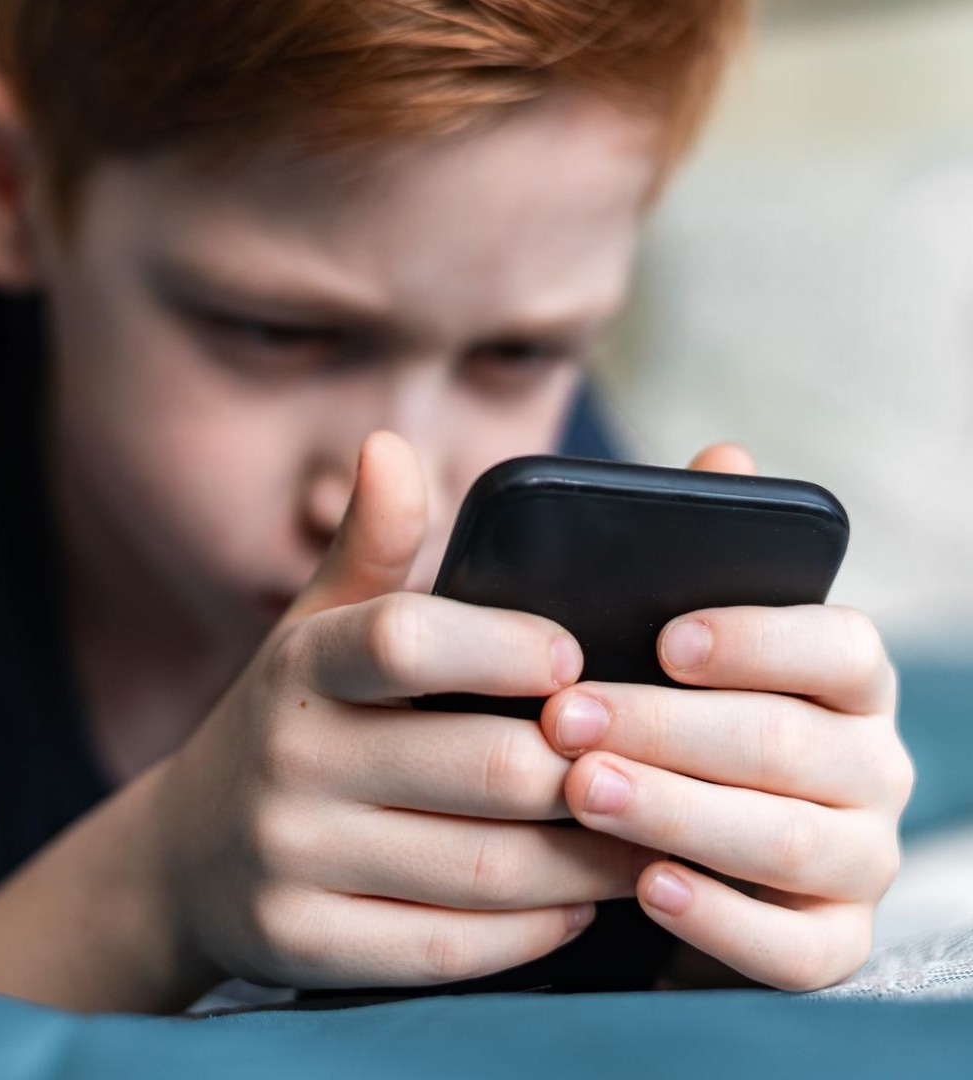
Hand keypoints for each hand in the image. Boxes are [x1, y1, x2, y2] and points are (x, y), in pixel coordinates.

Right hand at [154, 432, 644, 990]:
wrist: (190, 853)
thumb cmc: (294, 720)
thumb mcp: (317, 627)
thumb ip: (372, 547)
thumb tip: (388, 446)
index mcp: (304, 664)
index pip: (409, 640)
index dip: (508, 648)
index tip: (577, 660)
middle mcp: (287, 758)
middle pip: (483, 766)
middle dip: (588, 768)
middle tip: (663, 763)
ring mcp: (289, 859)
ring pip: (484, 868)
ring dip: (587, 859)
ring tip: (651, 837)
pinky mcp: (303, 946)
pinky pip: (450, 949)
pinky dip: (532, 931)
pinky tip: (579, 907)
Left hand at [539, 445, 912, 991]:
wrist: (680, 843)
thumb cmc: (672, 713)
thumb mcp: (674, 634)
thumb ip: (699, 549)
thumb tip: (724, 450)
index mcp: (844, 677)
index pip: (836, 647)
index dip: (757, 639)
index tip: (665, 639)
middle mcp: (871, 763)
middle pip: (786, 744)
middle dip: (669, 729)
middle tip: (568, 718)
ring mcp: (861, 857)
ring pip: (786, 839)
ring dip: (679, 812)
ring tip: (583, 791)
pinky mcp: (832, 941)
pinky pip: (796, 948)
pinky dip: (721, 918)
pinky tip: (647, 886)